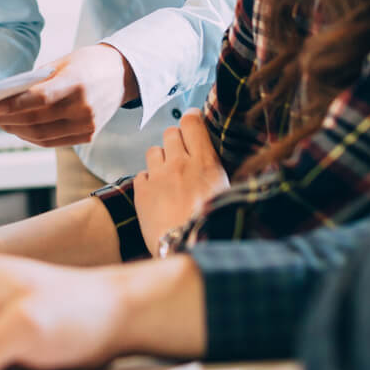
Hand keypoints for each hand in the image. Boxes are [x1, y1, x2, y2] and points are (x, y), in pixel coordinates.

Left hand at [0, 43, 137, 147]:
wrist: (123, 74)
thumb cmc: (87, 63)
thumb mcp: (63, 62)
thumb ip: (37, 80)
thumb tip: (3, 96)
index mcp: (78, 83)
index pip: (41, 98)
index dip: (15, 105)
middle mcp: (85, 108)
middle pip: (36, 120)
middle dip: (4, 120)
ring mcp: (88, 125)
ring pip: (41, 136)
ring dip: (14, 130)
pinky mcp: (88, 136)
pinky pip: (52, 141)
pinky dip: (31, 136)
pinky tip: (16, 128)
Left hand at [134, 111, 226, 250]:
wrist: (188, 250)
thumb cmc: (215, 226)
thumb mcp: (228, 194)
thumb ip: (217, 172)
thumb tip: (216, 163)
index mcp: (205, 162)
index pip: (192, 123)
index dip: (191, 119)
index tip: (192, 122)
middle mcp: (179, 163)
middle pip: (170, 132)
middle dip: (175, 141)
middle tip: (182, 157)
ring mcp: (158, 176)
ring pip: (154, 151)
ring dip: (160, 160)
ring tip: (168, 178)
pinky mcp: (141, 192)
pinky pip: (141, 174)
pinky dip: (148, 181)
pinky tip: (157, 195)